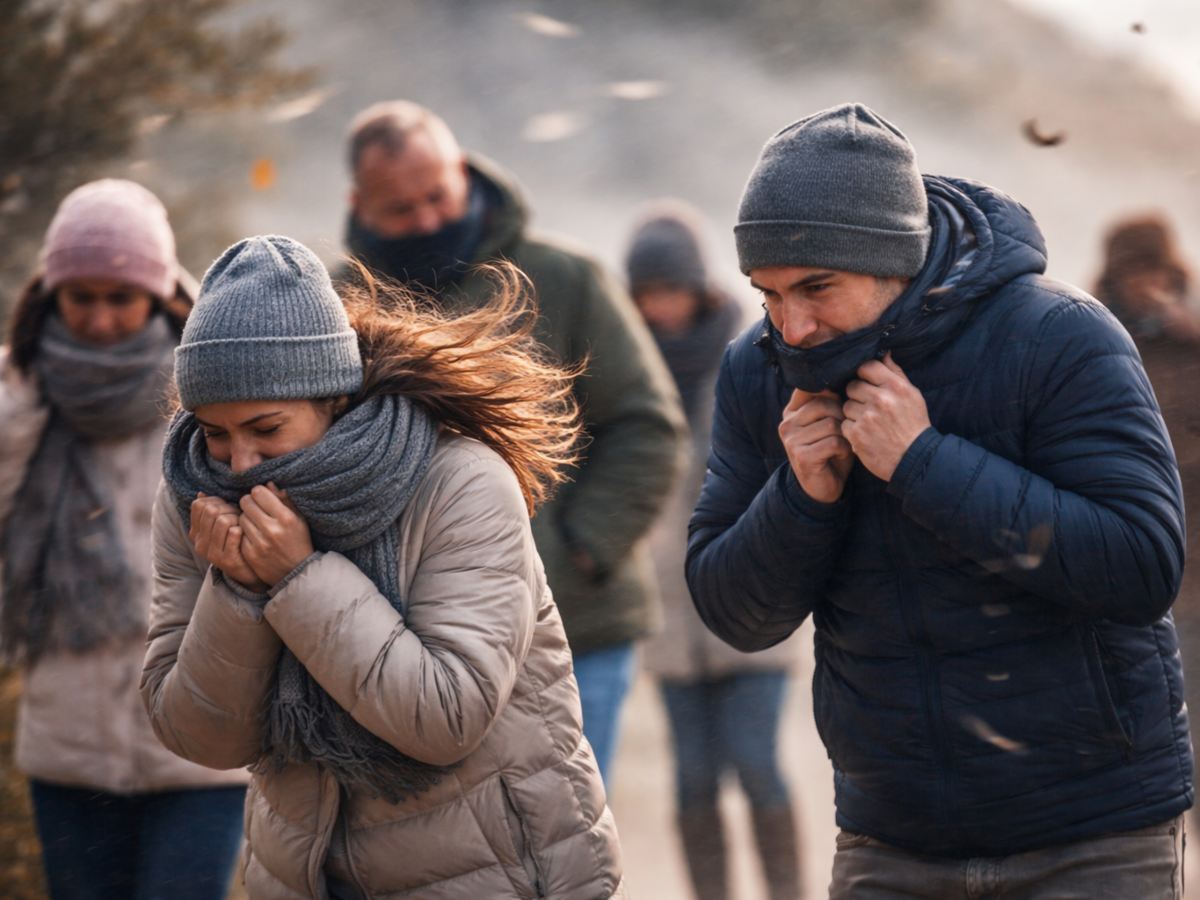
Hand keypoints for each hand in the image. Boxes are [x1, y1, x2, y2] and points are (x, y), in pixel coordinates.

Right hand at [189, 493, 267, 591]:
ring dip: (237, 519)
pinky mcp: (227, 560)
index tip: (228, 508)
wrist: (248, 571)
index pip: (199, 504)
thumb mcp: (222, 524)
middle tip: (238, 516)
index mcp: (196, 532)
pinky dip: (242, 529)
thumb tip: (201, 493)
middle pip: (211, 510)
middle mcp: (199, 543)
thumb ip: (212, 509)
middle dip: (229, 509)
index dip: (217, 501)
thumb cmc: (237, 541)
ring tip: (242, 525)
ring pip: (223, 520)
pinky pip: (234, 533)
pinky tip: (245, 535)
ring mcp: (212, 553)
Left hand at [238, 483, 313, 586]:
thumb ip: (285, 500)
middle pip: (246, 503)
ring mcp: (259, 543)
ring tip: (254, 522)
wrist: (296, 571)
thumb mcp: (299, 519)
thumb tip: (268, 484)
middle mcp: (272, 529)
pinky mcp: (250, 554)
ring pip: (240, 518)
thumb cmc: (299, 540)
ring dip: (246, 517)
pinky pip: (238, 534)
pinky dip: (244, 533)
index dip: (259, 493)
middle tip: (255, 508)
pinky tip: (252, 535)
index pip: (259, 492)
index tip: (262, 498)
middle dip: (249, 503)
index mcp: (286, 518)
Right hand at [778, 388, 853, 503]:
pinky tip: (840, 455)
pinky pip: (833, 442)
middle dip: (843, 416)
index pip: (811, 387)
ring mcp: (791, 440)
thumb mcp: (828, 421)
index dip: (832, 392)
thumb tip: (844, 377)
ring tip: (841, 445)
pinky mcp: (801, 456)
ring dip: (845, 435)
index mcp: (792, 411)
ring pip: (832, 423)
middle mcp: (787, 423)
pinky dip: (844, 449)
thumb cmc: (830, 450)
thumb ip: (830, 402)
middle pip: (825, 403)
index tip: (841, 405)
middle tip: (844, 432)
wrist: (822, 488)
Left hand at [842, 353, 930, 481]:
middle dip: (857, 395)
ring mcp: (867, 418)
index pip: (866, 366)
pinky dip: (852, 430)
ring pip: (846, 406)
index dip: (864, 375)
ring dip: (854, 413)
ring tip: (869, 422)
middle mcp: (881, 400)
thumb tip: (883, 353)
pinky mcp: (857, 435)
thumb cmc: (914, 425)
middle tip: (868, 406)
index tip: (867, 383)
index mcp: (896, 387)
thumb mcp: (912, 395)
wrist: (915, 459)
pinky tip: (865, 434)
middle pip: (852, 386)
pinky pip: (844, 424)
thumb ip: (895, 373)